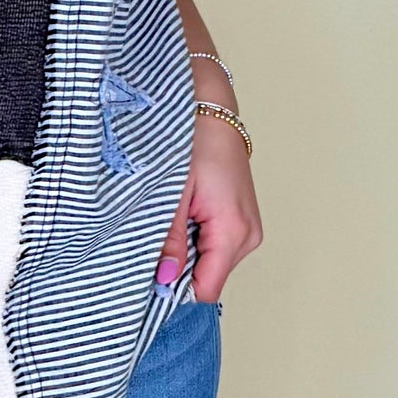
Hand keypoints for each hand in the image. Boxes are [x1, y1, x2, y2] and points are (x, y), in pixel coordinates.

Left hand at [156, 113, 262, 303]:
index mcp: (232, 231)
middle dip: (178, 264)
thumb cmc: (192, 141)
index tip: (149, 270)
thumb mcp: (172, 193)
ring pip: (210, 261)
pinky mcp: (243, 219)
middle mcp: (248, 235)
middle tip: (157, 229)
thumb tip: (164, 279)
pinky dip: (195, 235)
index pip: (205, 289)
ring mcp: (248, 228)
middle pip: (207, 277)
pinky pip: (216, 244)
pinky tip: (184, 209)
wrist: (210, 108)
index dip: (175, 287)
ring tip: (173, 212)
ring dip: (186, 247)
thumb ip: (169, 240)